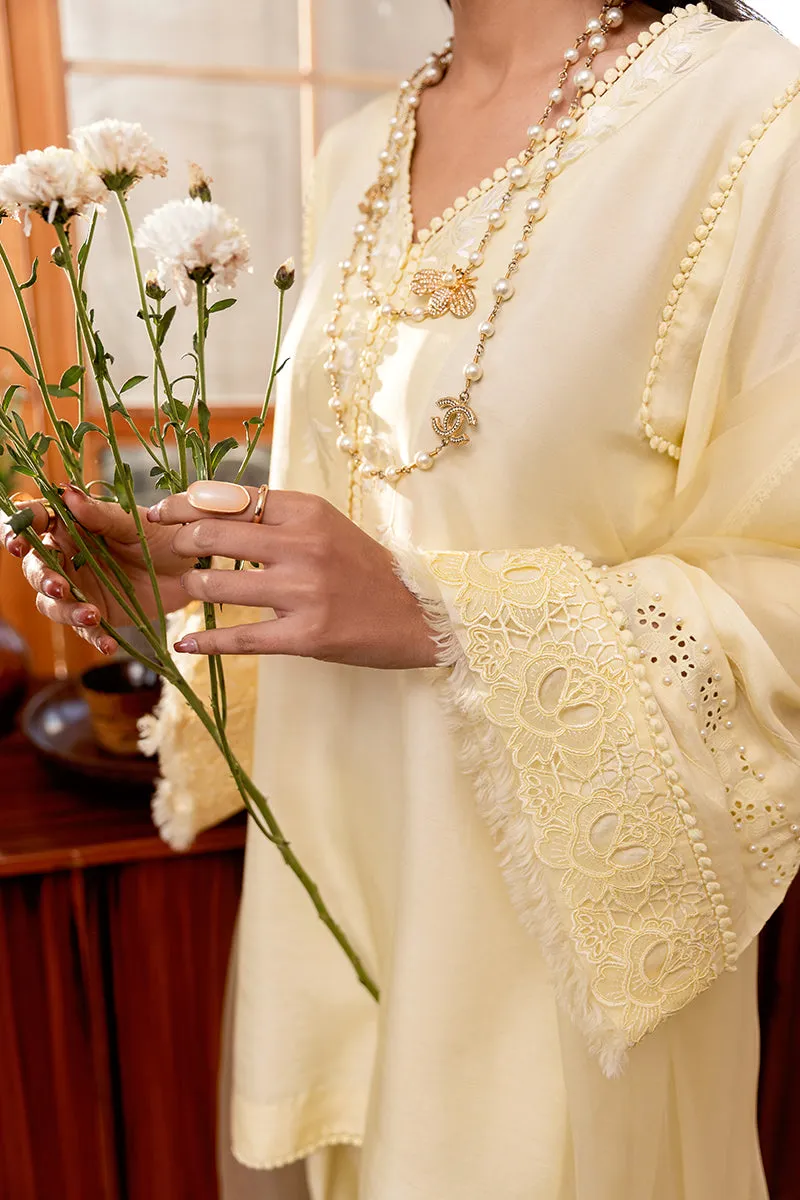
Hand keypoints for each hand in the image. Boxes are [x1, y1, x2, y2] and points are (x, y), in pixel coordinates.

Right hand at [0, 484, 195, 654]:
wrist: (190, 570)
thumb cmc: (161, 536)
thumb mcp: (134, 523)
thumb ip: (101, 514)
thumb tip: (67, 493)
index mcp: (71, 527)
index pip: (34, 525)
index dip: (19, 531)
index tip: (19, 542)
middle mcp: (68, 558)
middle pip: (36, 568)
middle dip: (41, 578)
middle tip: (58, 586)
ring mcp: (80, 589)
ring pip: (52, 603)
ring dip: (66, 611)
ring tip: (91, 615)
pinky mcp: (97, 615)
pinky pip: (85, 630)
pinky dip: (93, 637)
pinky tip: (107, 644)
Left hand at [150, 487, 437, 668]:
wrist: (418, 614)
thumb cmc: (365, 569)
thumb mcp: (326, 526)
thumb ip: (276, 516)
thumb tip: (211, 506)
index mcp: (307, 511)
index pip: (229, 498)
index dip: (185, 503)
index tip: (160, 511)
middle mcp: (303, 546)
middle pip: (213, 534)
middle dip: (180, 543)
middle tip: (168, 552)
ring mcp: (303, 592)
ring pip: (218, 585)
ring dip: (193, 589)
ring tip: (188, 591)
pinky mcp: (306, 635)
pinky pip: (240, 638)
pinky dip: (206, 641)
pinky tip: (186, 643)